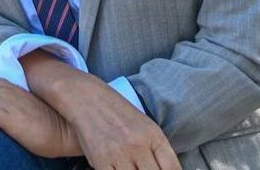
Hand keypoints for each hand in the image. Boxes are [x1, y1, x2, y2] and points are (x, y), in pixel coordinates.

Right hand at [55, 71, 179, 169]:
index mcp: (153, 136)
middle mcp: (138, 145)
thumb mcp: (145, 126)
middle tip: (143, 169)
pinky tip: (118, 169)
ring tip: (131, 168)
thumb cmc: (118, 113)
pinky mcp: (100, 160)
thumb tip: (168, 169)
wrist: (87, 97)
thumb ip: (157, 150)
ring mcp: (119, 153)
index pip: (172, 168)